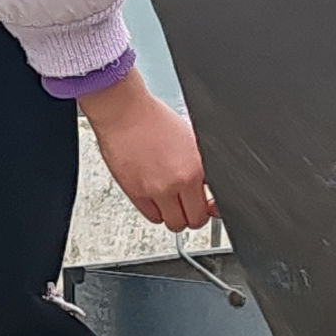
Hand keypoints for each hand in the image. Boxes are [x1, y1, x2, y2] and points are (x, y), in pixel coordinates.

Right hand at [82, 71, 215, 231]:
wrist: (124, 113)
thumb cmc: (154, 120)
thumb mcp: (191, 139)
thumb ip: (200, 166)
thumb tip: (206, 187)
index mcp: (195, 168)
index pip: (210, 206)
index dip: (208, 208)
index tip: (204, 205)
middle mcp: (176, 182)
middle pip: (192, 221)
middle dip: (192, 215)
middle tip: (188, 205)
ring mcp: (155, 190)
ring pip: (172, 223)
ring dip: (173, 215)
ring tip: (170, 200)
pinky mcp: (135, 193)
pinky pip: (152, 216)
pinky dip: (156, 211)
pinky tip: (155, 196)